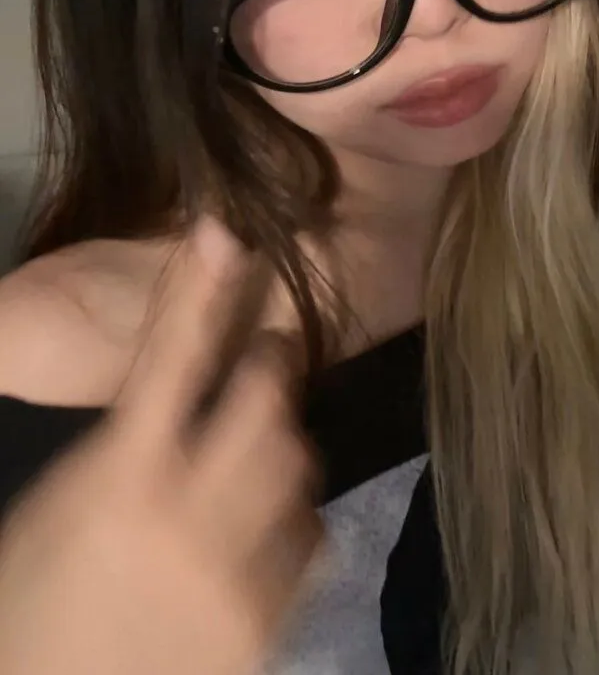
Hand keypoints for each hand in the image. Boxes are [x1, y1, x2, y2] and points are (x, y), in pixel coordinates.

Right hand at [0, 218, 323, 674]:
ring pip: (298, 465)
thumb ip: (111, 449)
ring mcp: (238, 568)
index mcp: (120, 478)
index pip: (170, 358)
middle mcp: (189, 512)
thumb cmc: (32, 612)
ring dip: (284, 439)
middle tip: (268, 356)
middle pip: (265, 403)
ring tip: (264, 441)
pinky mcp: (267, 619)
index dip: (200, 289)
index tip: (224, 235)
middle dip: (271, 367)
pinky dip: (295, 512)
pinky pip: (310, 536)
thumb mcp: (52, 513)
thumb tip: (151, 395)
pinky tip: (268, 520)